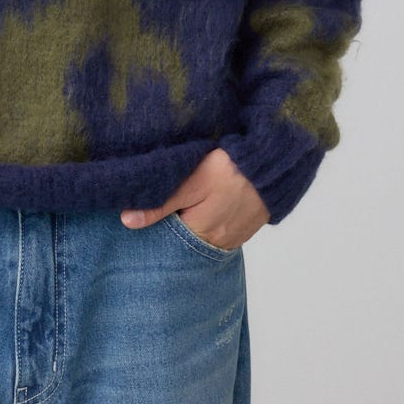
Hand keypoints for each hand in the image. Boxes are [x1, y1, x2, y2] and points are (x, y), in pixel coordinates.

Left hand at [119, 147, 269, 249]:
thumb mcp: (192, 182)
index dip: (155, 228)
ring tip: (184, 204)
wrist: (276, 161)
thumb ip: (161, 203)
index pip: (168, 241)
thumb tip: (127, 221)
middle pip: (187, 241)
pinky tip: (206, 205)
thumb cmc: (232, 169)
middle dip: (173, 227)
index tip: (142, 213)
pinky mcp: (248, 226)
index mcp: (203, 233)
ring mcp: (236, 236)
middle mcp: (220, 242)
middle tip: (164, 206)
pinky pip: (222, 230)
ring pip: (204, 236)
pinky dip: (211, 221)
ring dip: (193, 224)